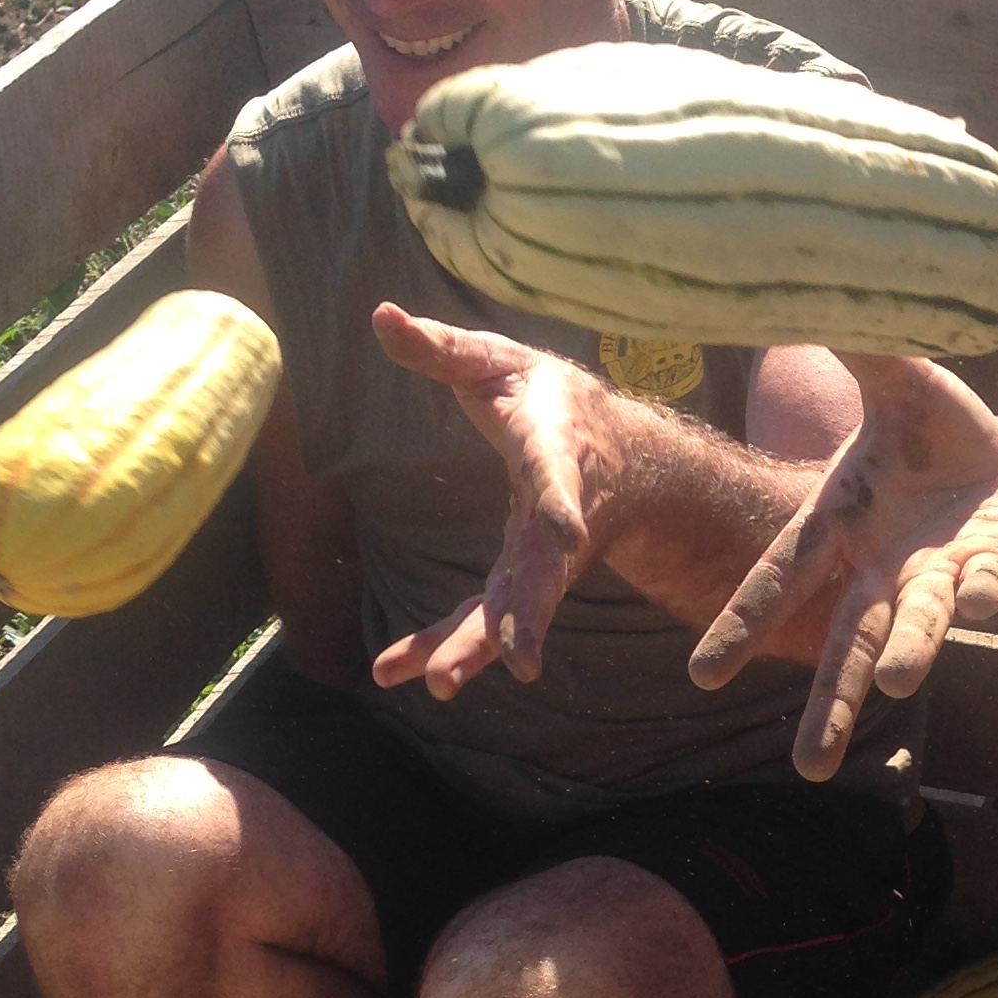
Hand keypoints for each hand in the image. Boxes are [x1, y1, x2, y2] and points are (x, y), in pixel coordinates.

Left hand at [365, 304, 628, 699]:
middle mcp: (562, 519)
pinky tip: (399, 671)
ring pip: (514, 609)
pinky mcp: (525, 577)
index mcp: (559, 453)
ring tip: (435, 683)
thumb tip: (380, 314)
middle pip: (546, 572)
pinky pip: (485, 617)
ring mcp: (546, 557)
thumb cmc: (552, 400)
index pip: (561, 479)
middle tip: (517, 661)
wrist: (617, 452)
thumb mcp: (498, 361)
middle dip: (526, 615)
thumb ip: (440, 346)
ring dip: (475, 647)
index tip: (567, 531)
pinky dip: (445, 644)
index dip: (562, 502)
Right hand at [691, 352, 997, 780]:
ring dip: (907, 658)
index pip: (782, 578)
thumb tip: (796, 284)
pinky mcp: (993, 575)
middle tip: (806, 765)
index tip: (703, 675)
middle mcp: (881, 570)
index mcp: (839, 526)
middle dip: (827, 699)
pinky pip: (987, 586)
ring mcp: (937, 580)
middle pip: (848, 642)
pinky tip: (980, 606)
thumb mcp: (897, 380)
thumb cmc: (939, 441)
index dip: (744, 622)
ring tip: (891, 694)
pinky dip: (983, 595)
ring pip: (915, 629)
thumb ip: (856, 349)